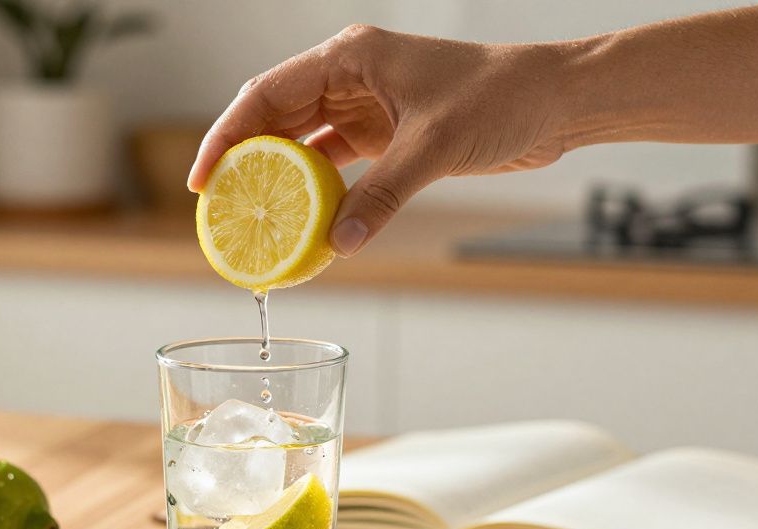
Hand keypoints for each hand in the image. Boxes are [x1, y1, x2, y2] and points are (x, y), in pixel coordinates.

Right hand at [188, 25, 571, 256]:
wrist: (555, 102)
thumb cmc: (502, 97)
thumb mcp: (434, 146)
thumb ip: (383, 196)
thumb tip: (340, 244)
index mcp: (350, 56)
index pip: (266, 93)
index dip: (225, 135)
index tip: (202, 179)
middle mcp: (349, 76)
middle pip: (273, 118)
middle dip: (242, 162)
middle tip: (218, 210)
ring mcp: (365, 105)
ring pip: (300, 142)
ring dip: (277, 180)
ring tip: (251, 220)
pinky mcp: (384, 133)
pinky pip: (333, 163)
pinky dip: (316, 191)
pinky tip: (302, 221)